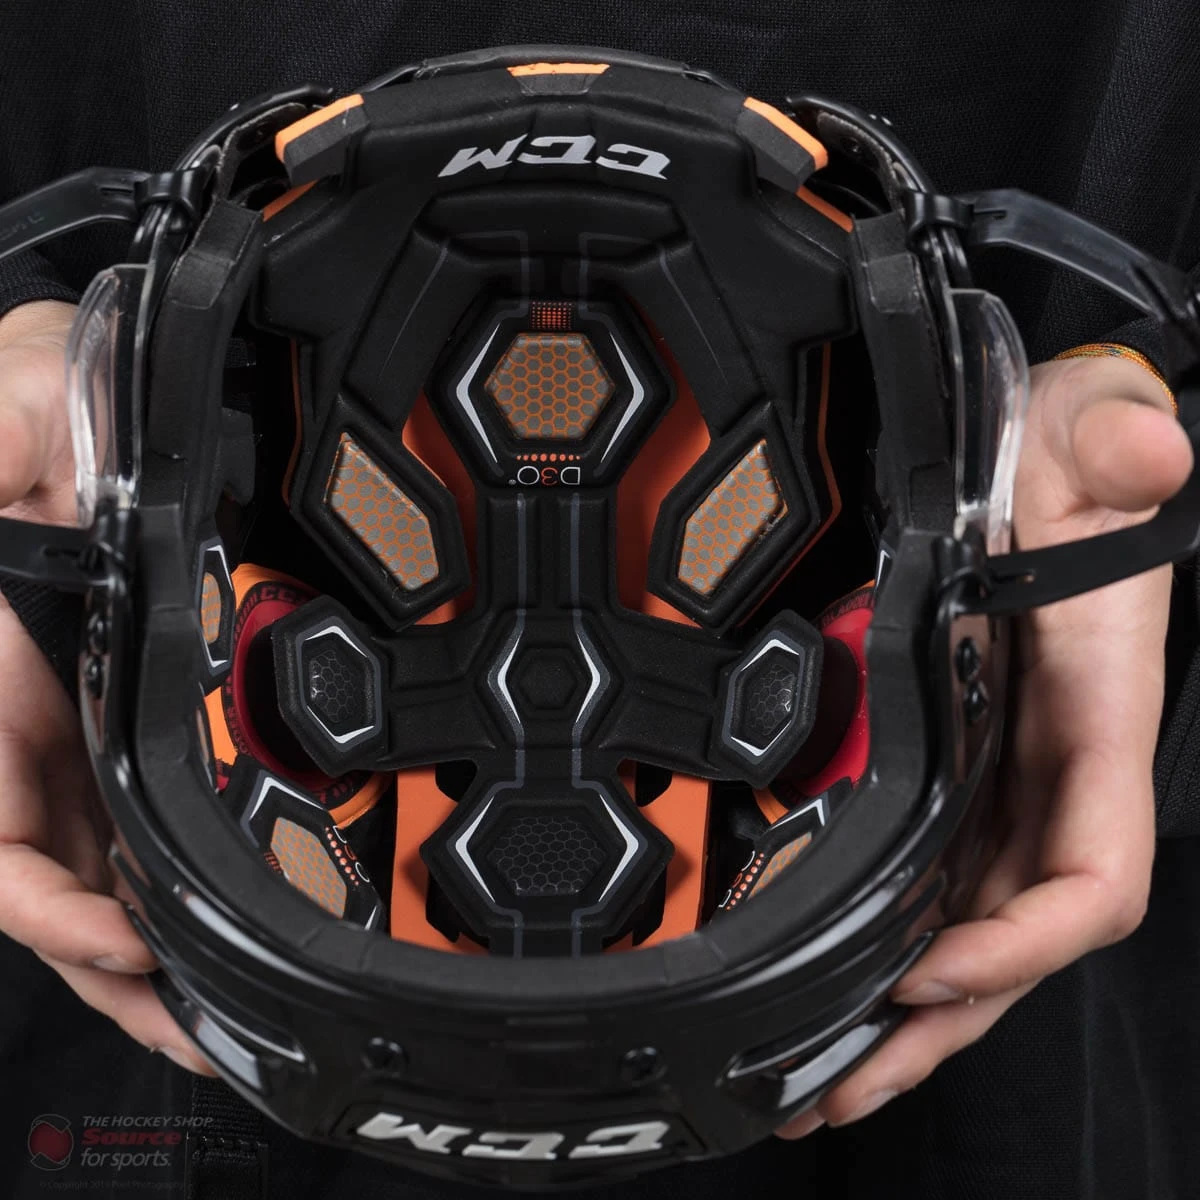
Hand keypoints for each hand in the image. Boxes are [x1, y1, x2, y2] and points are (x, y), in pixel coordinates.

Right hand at [0, 300, 212, 1073]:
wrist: (50, 407)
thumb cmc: (14, 414)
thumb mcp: (7, 422)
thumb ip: (15, 461)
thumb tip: (31, 484)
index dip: (44, 911)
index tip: (122, 936)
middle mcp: (11, 741)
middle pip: (47, 892)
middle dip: (112, 976)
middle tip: (196, 1037)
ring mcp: (56, 744)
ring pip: (89, 878)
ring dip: (142, 960)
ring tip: (213, 1021)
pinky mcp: (100, 734)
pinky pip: (124, 827)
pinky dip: (160, 889)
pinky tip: (204, 930)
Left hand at [779, 352, 1193, 1136]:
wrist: (1043, 471)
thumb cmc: (1076, 468)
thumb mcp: (1094, 439)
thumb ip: (1118, 445)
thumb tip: (1146, 449)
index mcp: (1098, 724)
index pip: (1094, 878)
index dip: (1025, 942)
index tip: (930, 970)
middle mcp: (1057, 778)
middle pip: (1013, 941)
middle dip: (937, 1025)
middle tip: (833, 1088)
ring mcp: (1008, 788)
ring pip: (968, 929)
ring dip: (903, 1012)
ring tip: (815, 1077)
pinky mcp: (962, 777)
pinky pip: (934, 883)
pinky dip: (890, 941)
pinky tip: (834, 979)